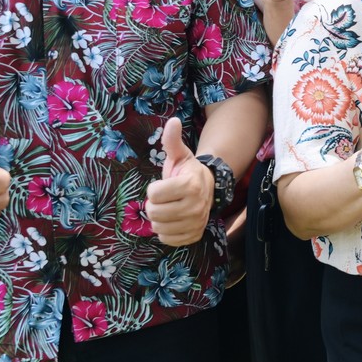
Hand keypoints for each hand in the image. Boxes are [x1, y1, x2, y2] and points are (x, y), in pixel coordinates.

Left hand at [144, 117, 213, 245]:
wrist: (208, 188)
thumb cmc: (187, 171)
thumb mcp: (179, 155)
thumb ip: (172, 140)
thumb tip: (173, 121)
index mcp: (190, 185)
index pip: (153, 194)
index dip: (154, 189)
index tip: (163, 185)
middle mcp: (195, 206)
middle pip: (154, 213)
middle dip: (153, 205)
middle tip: (163, 199)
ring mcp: (196, 222)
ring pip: (158, 228)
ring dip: (158, 219)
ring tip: (167, 209)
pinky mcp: (194, 235)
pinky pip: (167, 239)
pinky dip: (165, 232)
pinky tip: (172, 221)